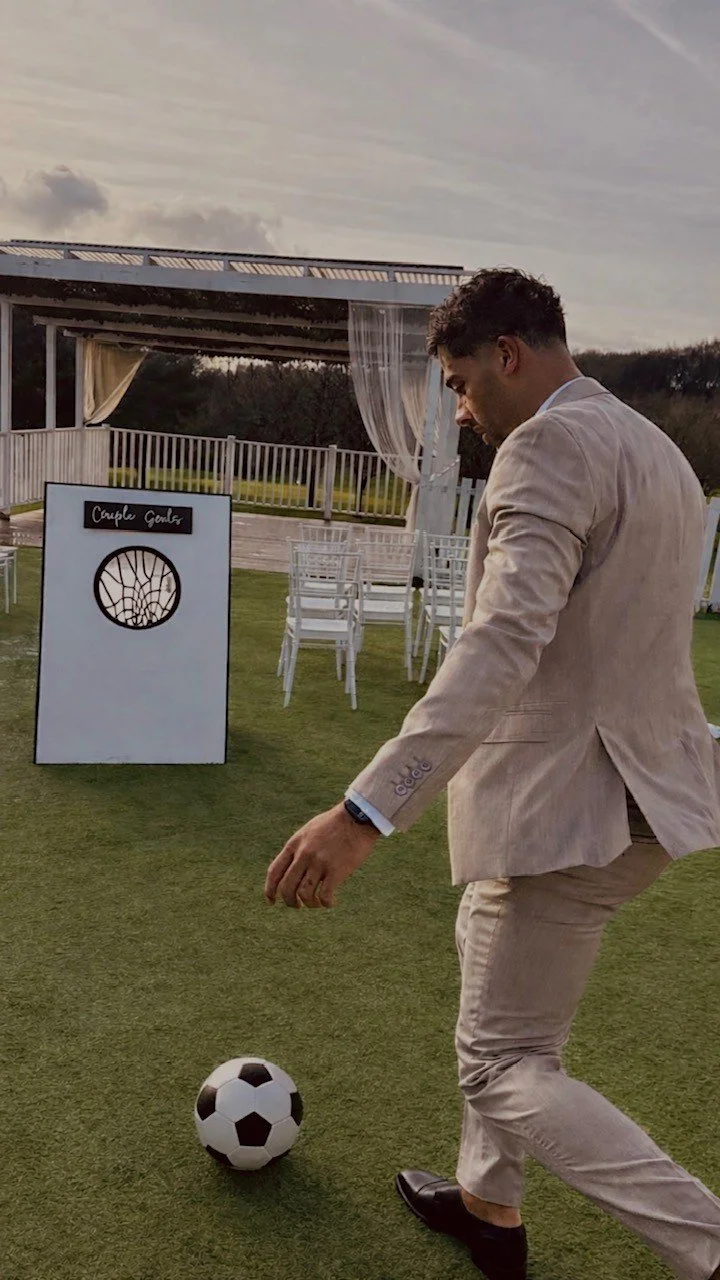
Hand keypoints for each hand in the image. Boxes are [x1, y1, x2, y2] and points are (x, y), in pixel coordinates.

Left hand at [264, 802, 380, 908]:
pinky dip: (326, 903)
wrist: (357, 817)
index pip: (274, 872)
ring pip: (304, 894)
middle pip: (286, 887)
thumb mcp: (309, 831)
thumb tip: (292, 866)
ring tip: (317, 903)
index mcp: (294, 844)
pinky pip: (325, 895)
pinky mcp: (336, 870)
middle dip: (290, 901)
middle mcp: (304, 854)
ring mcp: (319, 862)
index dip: (269, 890)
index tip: (271, 901)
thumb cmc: (335, 824)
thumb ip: (299, 847)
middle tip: (298, 905)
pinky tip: (330, 902)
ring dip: (309, 904)